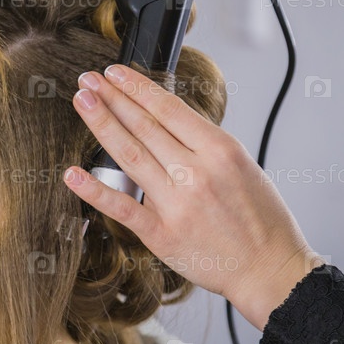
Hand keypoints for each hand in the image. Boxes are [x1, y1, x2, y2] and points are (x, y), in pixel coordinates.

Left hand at [63, 65, 321, 330]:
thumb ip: (202, 143)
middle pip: (144, 125)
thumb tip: (164, 119)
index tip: (115, 73)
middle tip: (87, 80)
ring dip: (101, 124)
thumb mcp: (242, 165)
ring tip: (81, 102)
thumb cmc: (259, 219)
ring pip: (129, 154)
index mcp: (220, 150)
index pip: (168, 108)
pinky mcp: (162, 234)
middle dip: (111, 98)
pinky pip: (122, 206)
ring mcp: (177, 203)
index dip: (136, 87)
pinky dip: (94, 190)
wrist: (270, 269)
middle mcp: (197, 171)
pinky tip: (72, 174)